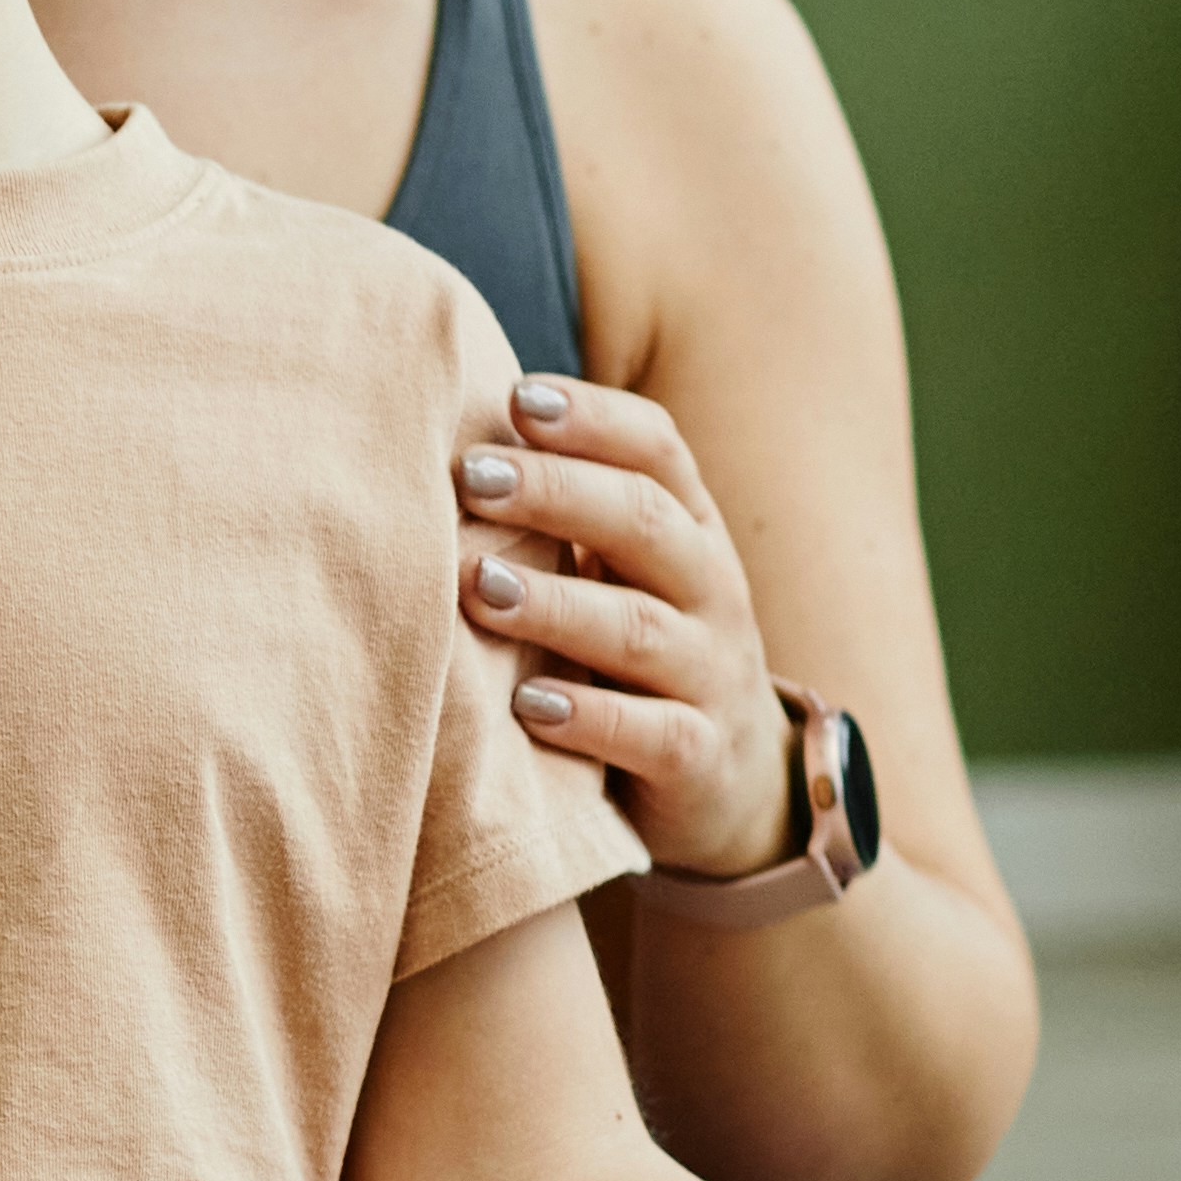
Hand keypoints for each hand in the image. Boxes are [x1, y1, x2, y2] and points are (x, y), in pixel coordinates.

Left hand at [458, 376, 792, 876]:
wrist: (732, 782)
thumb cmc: (637, 655)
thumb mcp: (621, 574)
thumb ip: (564, 516)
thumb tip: (449, 435)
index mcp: (689, 528)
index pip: (657, 449)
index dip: (593, 419)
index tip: (515, 397)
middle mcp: (710, 590)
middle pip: (645, 522)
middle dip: (558, 493)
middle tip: (472, 478)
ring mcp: (711, 675)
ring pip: (642, 628)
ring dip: (556, 605)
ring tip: (478, 586)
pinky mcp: (699, 757)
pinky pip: (655, 734)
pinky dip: (591, 719)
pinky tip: (527, 704)